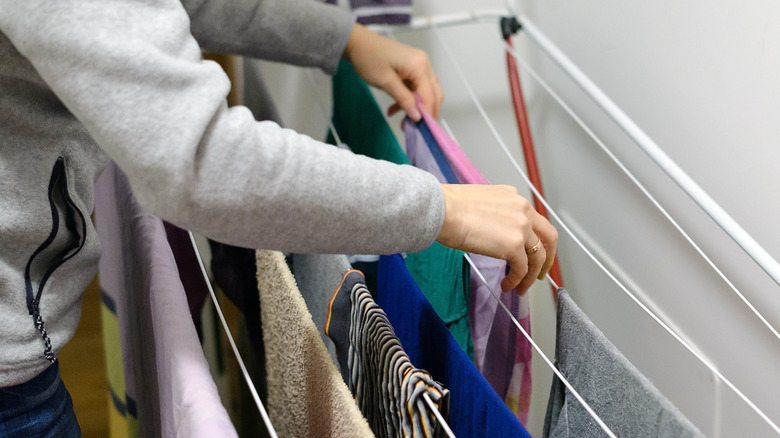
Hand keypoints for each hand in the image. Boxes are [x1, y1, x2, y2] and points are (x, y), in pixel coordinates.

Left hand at [342, 23, 442, 120]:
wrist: (356, 43)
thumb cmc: (368, 58)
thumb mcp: (386, 82)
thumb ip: (404, 99)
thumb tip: (417, 116)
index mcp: (420, 66)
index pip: (430, 95)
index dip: (428, 114)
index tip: (423, 130)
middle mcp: (423, 64)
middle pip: (433, 93)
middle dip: (425, 112)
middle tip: (415, 128)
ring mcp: (418, 65)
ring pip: (424, 92)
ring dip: (415, 107)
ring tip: (401, 122)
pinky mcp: (411, 68)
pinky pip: (415, 87)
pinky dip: (407, 99)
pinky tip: (394, 109)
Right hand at [436, 184, 557, 294]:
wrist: (441, 210)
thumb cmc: (448, 208)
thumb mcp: (479, 203)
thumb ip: (494, 216)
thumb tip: (492, 233)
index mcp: (513, 197)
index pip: (534, 220)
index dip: (536, 239)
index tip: (532, 251)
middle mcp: (522, 208)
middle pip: (549, 237)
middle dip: (547, 258)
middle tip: (541, 272)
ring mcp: (521, 227)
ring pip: (537, 257)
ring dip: (531, 276)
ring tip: (520, 287)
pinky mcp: (514, 245)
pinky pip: (523, 269)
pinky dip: (517, 280)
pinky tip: (507, 285)